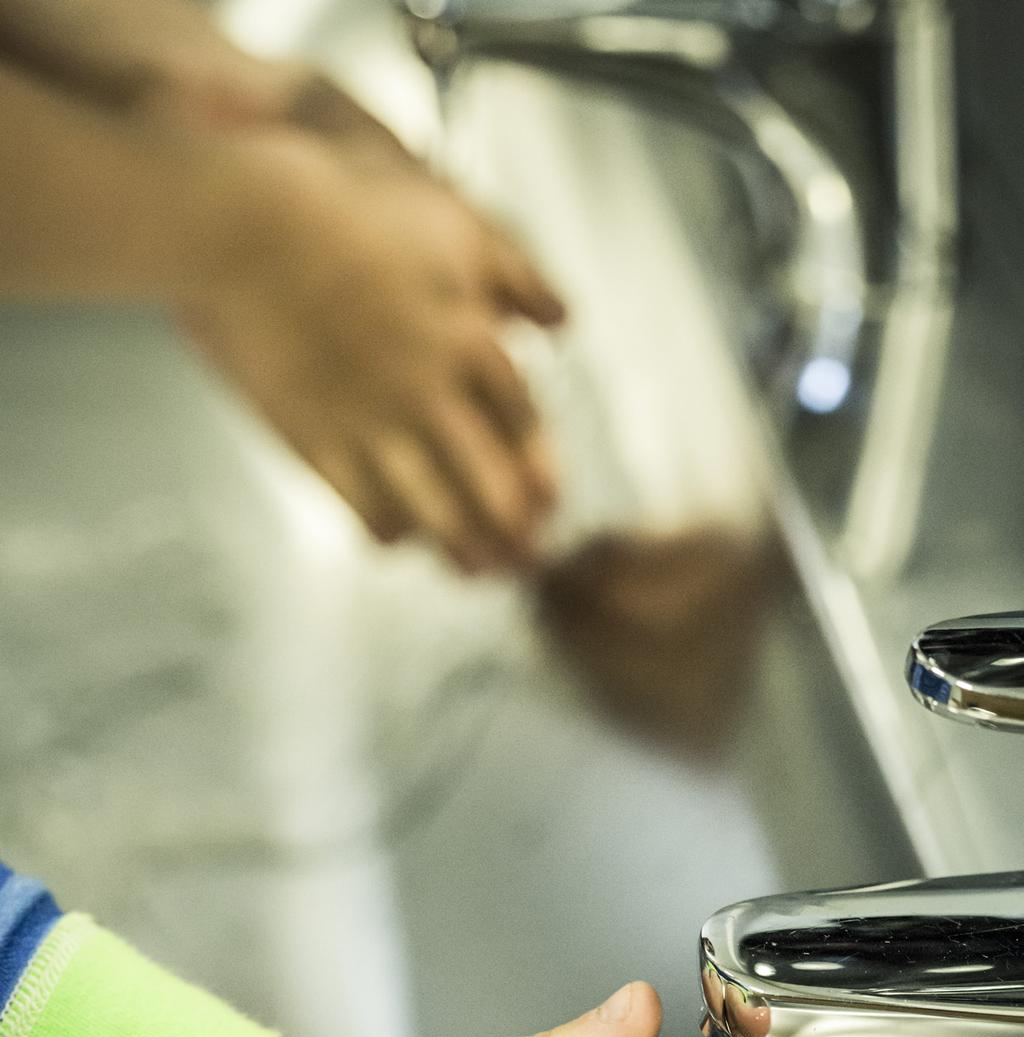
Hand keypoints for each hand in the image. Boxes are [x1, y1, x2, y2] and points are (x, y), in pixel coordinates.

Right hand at [184, 123, 564, 572]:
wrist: (247, 223)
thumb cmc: (348, 206)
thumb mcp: (454, 221)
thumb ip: (518, 273)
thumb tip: (562, 322)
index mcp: (471, 338)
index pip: (524, 425)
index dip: (540, 471)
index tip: (551, 502)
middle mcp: (430, 391)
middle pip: (490, 484)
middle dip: (515, 532)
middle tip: (526, 560)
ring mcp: (371, 421)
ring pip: (434, 510)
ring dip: (461, 549)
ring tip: (473, 571)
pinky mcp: (313, 438)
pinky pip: (361, 507)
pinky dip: (387, 532)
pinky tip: (395, 541)